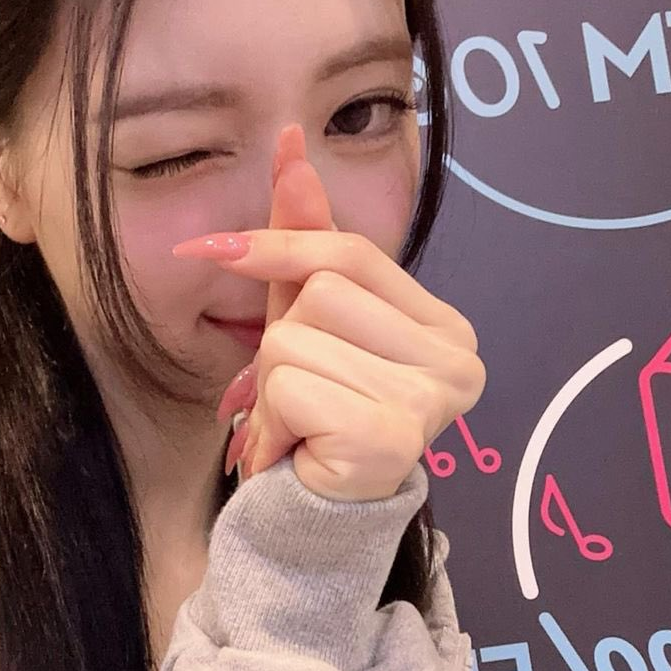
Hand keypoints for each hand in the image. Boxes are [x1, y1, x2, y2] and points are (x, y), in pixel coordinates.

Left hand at [173, 126, 484, 501]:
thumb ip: (305, 241)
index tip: (214, 246)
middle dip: (281, 341)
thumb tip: (291, 145)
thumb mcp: (308, 323)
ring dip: (272, 387)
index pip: (352, 256)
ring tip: (297, 426)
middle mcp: (457, 361)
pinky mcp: (392, 435)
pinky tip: (296, 451)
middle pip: (321, 292)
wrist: (313, 524)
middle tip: (296, 395)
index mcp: (446, 328)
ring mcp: (430, 400)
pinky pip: (291, 387)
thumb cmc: (317, 422)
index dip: (279, 244)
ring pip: (296, 337)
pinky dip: (272, 421)